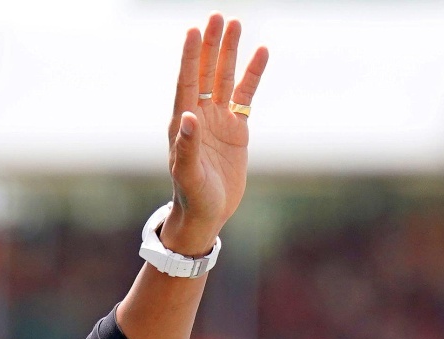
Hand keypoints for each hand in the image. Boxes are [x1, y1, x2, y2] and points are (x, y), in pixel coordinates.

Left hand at [163, 14, 268, 255]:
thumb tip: (188, 117)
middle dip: (212, 45)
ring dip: (230, 53)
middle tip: (218, 16)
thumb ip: (187, 146)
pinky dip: (253, 76)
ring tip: (236, 24)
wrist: (207, 214)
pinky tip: (260, 54)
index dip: (191, 56)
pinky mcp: (236, 129)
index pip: (187, 81)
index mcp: (183, 122)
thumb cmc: (192, 196)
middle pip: (206, 72)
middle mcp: (200, 115)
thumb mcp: (188, 173)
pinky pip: (246, 96)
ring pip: (225, 79)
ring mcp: (219, 120)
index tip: (195, 29)